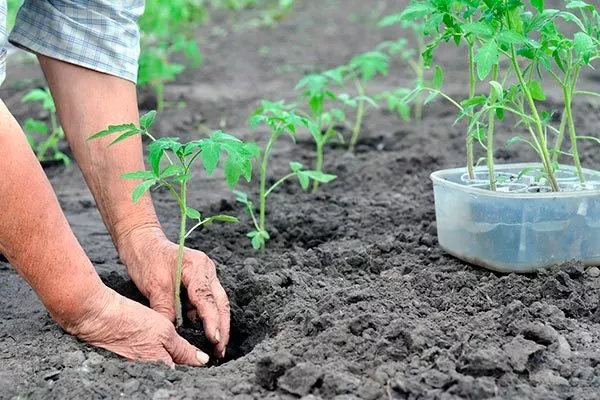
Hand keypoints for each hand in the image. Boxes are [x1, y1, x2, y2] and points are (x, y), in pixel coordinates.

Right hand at [64, 286, 209, 366]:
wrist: (97, 316)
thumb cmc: (131, 321)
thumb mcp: (164, 331)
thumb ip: (184, 349)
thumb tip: (202, 361)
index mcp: (160, 368)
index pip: (184, 372)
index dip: (194, 364)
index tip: (202, 355)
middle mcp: (148, 373)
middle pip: (171, 370)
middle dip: (181, 362)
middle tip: (189, 349)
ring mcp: (136, 368)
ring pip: (159, 364)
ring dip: (167, 357)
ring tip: (166, 343)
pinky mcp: (127, 361)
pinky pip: (146, 361)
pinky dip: (153, 353)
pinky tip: (151, 342)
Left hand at [118, 227, 229, 358]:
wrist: (141, 241)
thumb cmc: (146, 259)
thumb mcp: (154, 286)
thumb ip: (166, 310)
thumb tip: (173, 334)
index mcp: (198, 267)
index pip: (208, 299)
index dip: (212, 321)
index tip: (215, 340)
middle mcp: (207, 270)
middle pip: (221, 302)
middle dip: (222, 327)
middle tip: (221, 350)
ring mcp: (206, 275)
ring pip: (217, 303)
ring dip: (217, 324)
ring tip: (216, 347)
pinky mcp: (200, 281)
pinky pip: (207, 302)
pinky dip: (206, 317)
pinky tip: (205, 333)